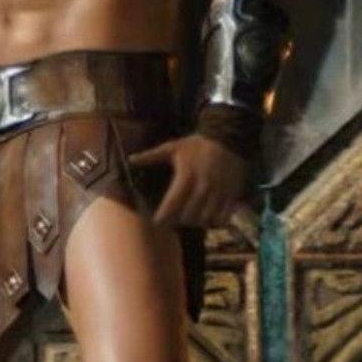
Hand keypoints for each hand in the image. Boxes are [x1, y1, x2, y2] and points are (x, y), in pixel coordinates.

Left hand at [127, 133, 251, 228]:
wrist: (229, 138)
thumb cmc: (197, 145)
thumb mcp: (172, 147)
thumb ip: (151, 156)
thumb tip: (130, 160)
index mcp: (187, 175)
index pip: (173, 203)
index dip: (164, 216)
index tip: (157, 221)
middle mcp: (203, 186)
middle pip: (189, 215)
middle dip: (179, 221)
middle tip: (173, 220)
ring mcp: (220, 192)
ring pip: (206, 218)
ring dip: (196, 222)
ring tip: (189, 219)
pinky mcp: (232, 194)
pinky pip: (223, 216)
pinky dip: (214, 221)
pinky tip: (207, 217)